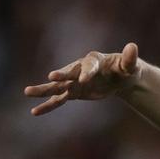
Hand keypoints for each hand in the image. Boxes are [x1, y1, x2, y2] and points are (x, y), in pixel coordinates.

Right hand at [24, 42, 141, 115]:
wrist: (121, 78)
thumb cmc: (126, 69)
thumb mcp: (130, 65)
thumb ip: (129, 59)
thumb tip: (132, 46)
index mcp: (95, 60)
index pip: (89, 65)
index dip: (87, 72)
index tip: (84, 80)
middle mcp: (81, 69)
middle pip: (68, 72)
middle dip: (61, 75)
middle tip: (51, 77)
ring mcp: (75, 81)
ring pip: (58, 86)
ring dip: (44, 90)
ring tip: (27, 92)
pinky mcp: (73, 92)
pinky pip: (59, 99)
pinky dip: (48, 105)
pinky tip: (35, 112)